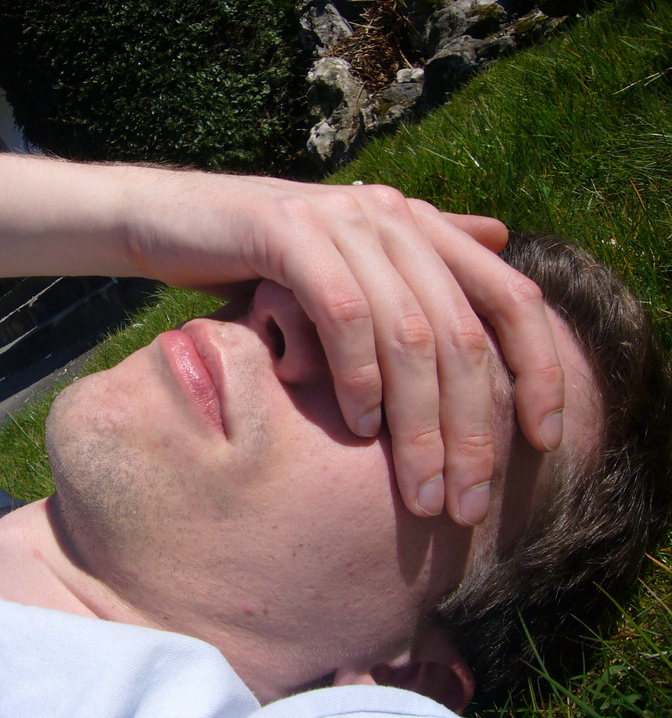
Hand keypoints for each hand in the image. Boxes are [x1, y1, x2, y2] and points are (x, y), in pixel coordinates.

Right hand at [121, 170, 563, 524]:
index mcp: (419, 227)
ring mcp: (343, 220)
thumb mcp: (348, 270)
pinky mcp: (288, 232)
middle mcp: (392, 217)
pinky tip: (359, 425)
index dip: (539, 371)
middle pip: (462, 332)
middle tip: (466, 500)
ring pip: (410, 332)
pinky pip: (343, 313)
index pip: (511, 299)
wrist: (173, 222)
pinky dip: (358, 376)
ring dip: (419, 423)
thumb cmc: (262, 262)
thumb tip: (501, 241)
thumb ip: (421, 263)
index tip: (545, 442)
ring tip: (419, 489)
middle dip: (472, 427)